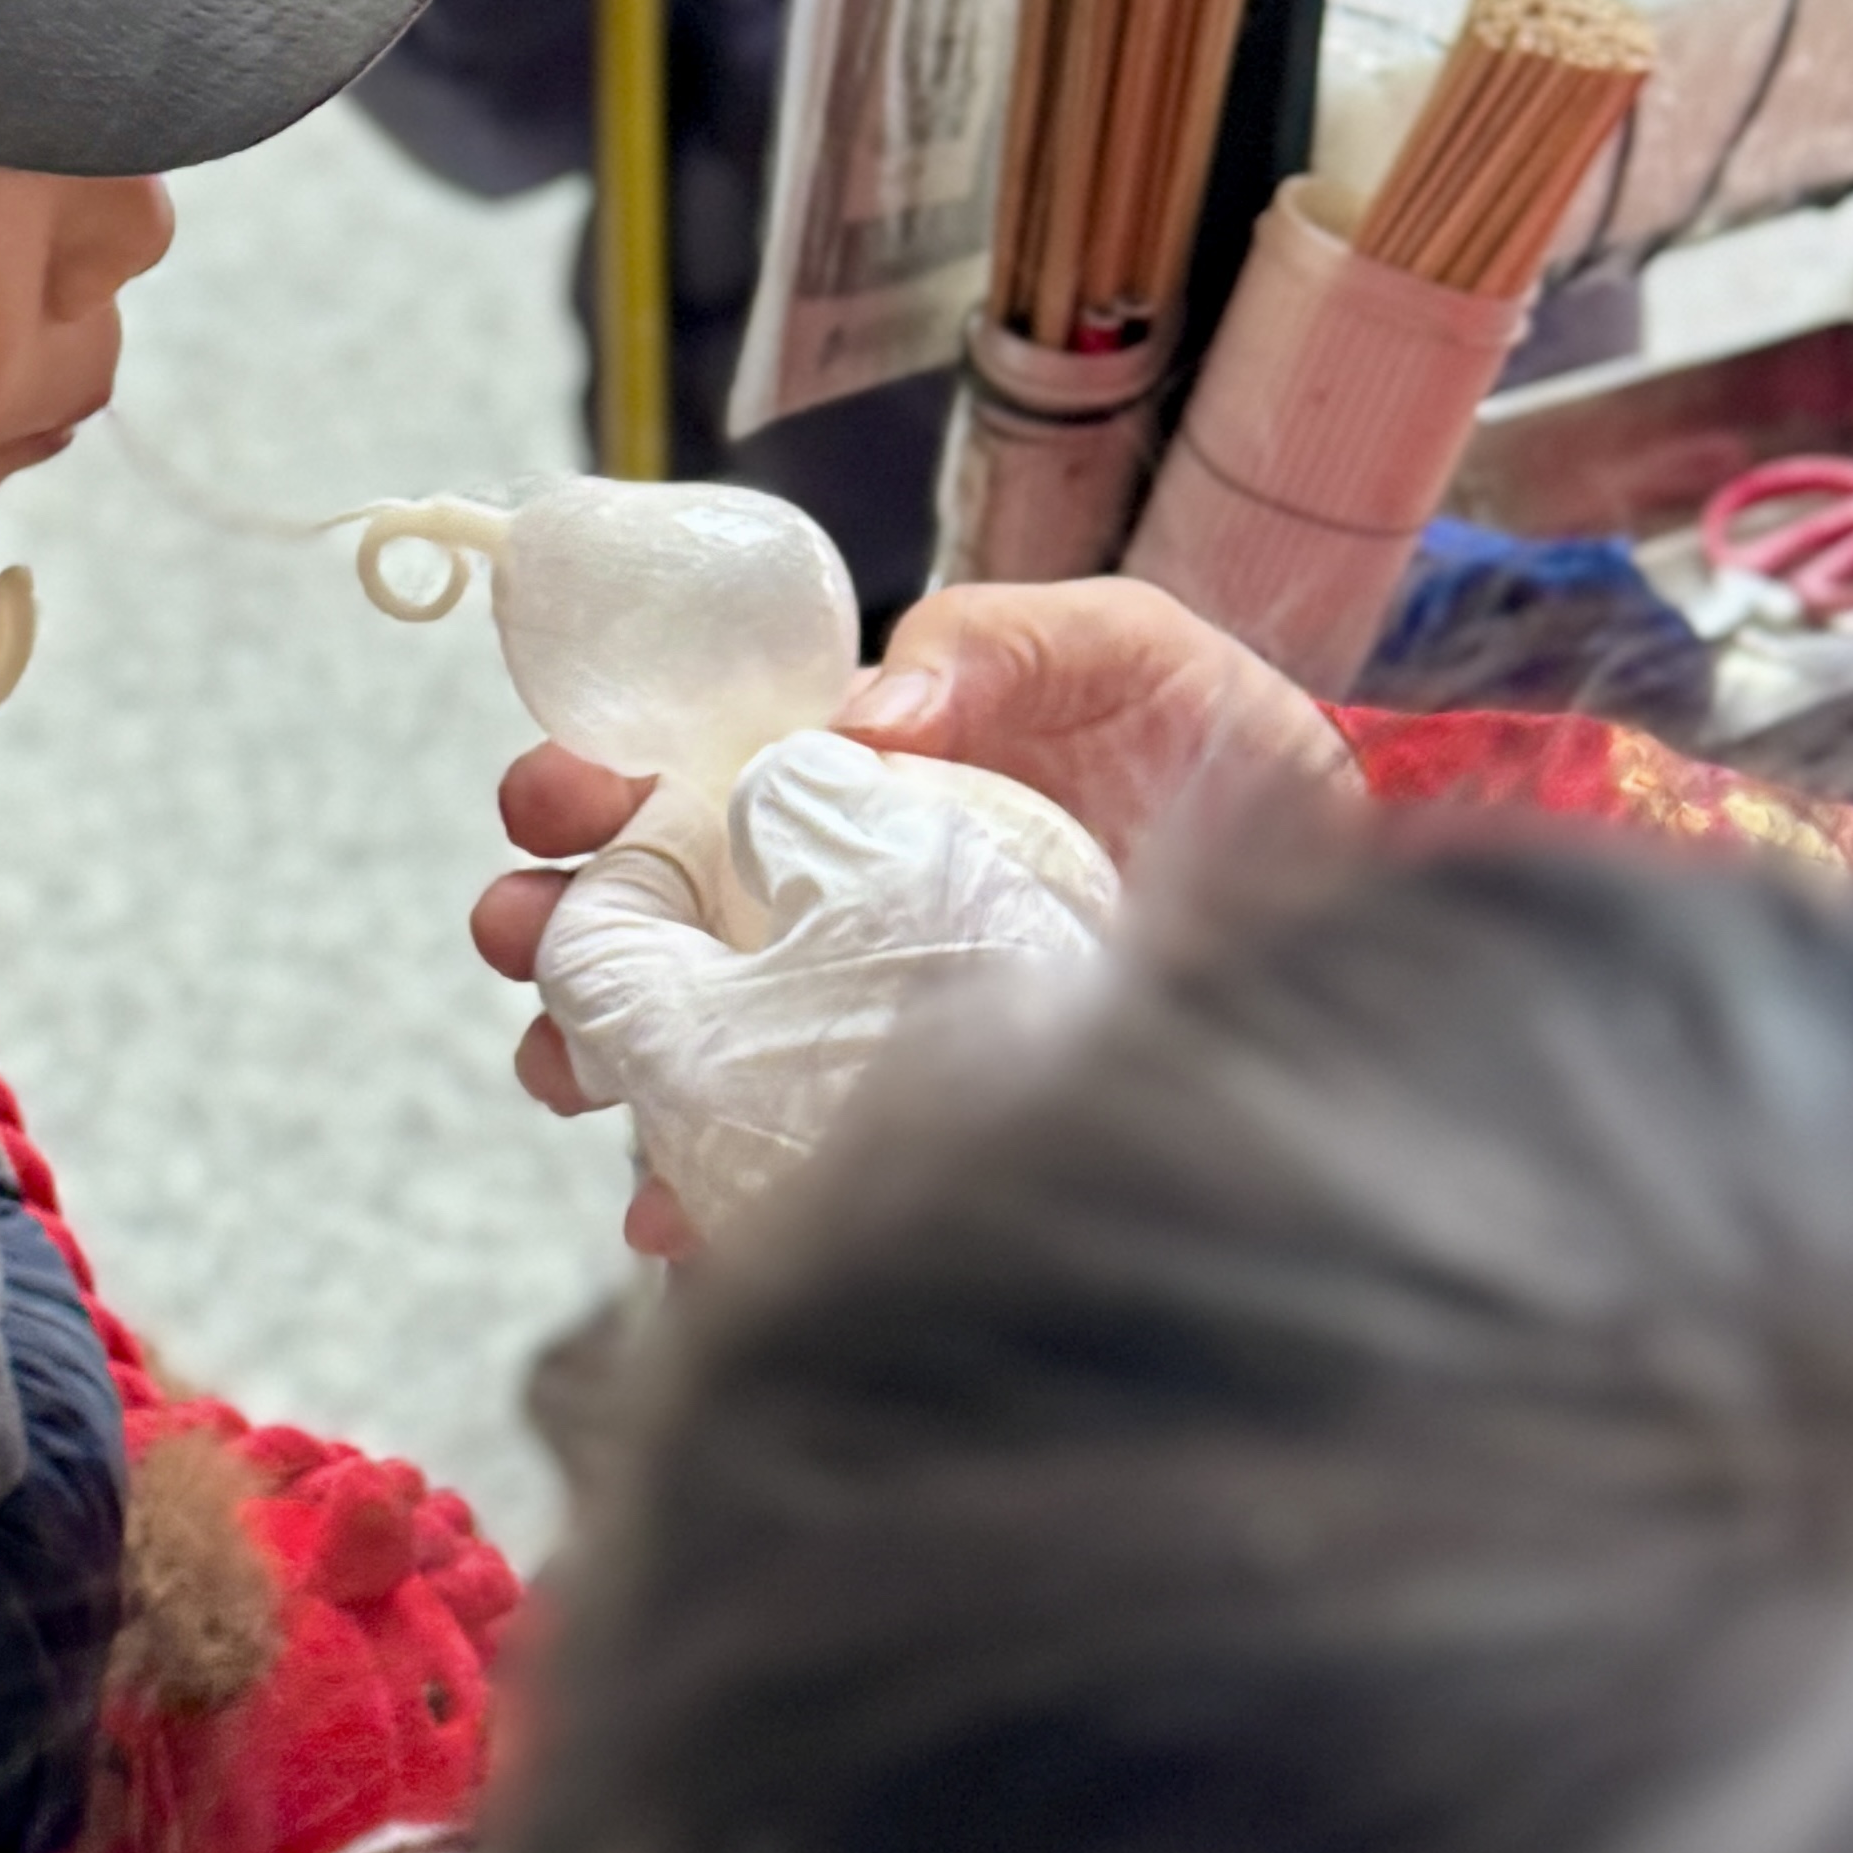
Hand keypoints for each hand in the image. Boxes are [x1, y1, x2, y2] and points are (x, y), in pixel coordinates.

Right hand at [468, 582, 1356, 1126]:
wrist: (1330, 896)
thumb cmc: (1221, 745)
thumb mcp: (1125, 649)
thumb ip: (1001, 643)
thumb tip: (864, 714)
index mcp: (848, 774)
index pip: (676, 774)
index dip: (589, 784)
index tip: (560, 799)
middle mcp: (829, 896)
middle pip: (643, 915)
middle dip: (550, 923)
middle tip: (522, 933)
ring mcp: (861, 1011)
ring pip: (679, 1042)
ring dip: (593, 1054)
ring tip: (566, 1071)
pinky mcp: (910, 1115)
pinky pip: (776, 1162)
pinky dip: (708, 1190)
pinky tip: (678, 1209)